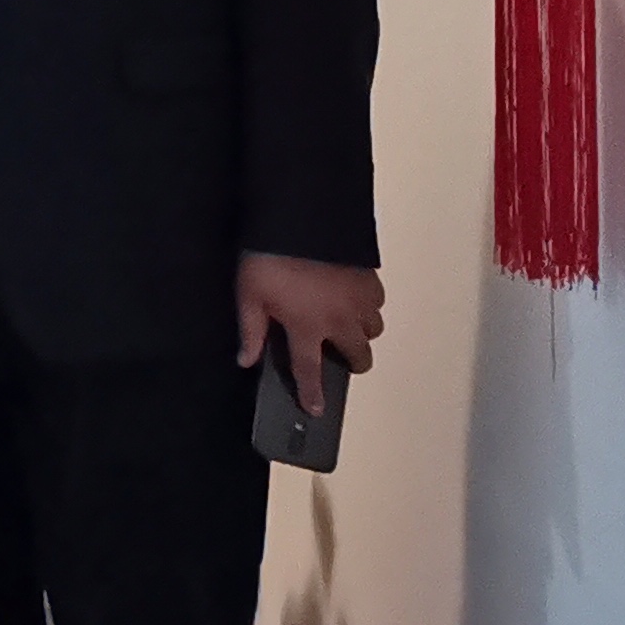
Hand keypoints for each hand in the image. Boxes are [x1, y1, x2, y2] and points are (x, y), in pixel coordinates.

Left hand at [235, 252, 384, 415]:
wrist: (300, 215)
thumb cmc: (270, 254)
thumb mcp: (248, 294)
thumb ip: (250, 331)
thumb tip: (246, 360)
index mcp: (307, 327)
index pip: (310, 371)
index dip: (312, 393)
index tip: (316, 408)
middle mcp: (339, 319)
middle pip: (359, 357)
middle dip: (351, 362)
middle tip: (338, 354)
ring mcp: (360, 299)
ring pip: (373, 330)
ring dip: (361, 332)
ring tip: (343, 321)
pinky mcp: (370, 277)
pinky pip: (377, 302)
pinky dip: (368, 305)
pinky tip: (351, 296)